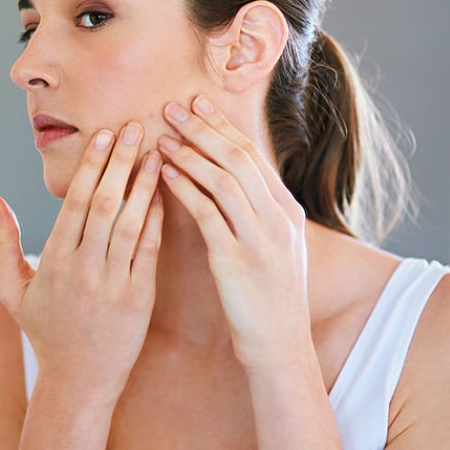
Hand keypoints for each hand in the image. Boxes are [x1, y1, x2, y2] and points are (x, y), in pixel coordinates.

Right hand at [0, 122, 163, 402]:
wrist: (79, 380)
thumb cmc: (44, 330)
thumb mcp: (11, 289)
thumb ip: (4, 242)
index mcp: (54, 262)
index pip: (76, 202)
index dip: (92, 165)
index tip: (105, 134)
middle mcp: (84, 269)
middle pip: (106, 204)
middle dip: (121, 161)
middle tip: (135, 127)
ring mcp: (114, 284)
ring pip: (132, 223)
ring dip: (144, 184)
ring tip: (157, 151)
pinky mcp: (140, 298)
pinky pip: (150, 251)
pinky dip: (157, 220)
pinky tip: (164, 193)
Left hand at [157, 95, 310, 370]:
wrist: (281, 346)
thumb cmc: (270, 298)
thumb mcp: (277, 247)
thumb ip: (259, 212)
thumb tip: (234, 180)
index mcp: (287, 211)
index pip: (252, 155)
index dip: (222, 126)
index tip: (198, 103)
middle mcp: (277, 217)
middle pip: (238, 158)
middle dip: (204, 128)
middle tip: (173, 105)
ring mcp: (259, 238)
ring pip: (224, 180)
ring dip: (190, 153)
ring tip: (162, 135)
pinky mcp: (237, 259)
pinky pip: (208, 213)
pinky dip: (186, 188)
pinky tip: (165, 174)